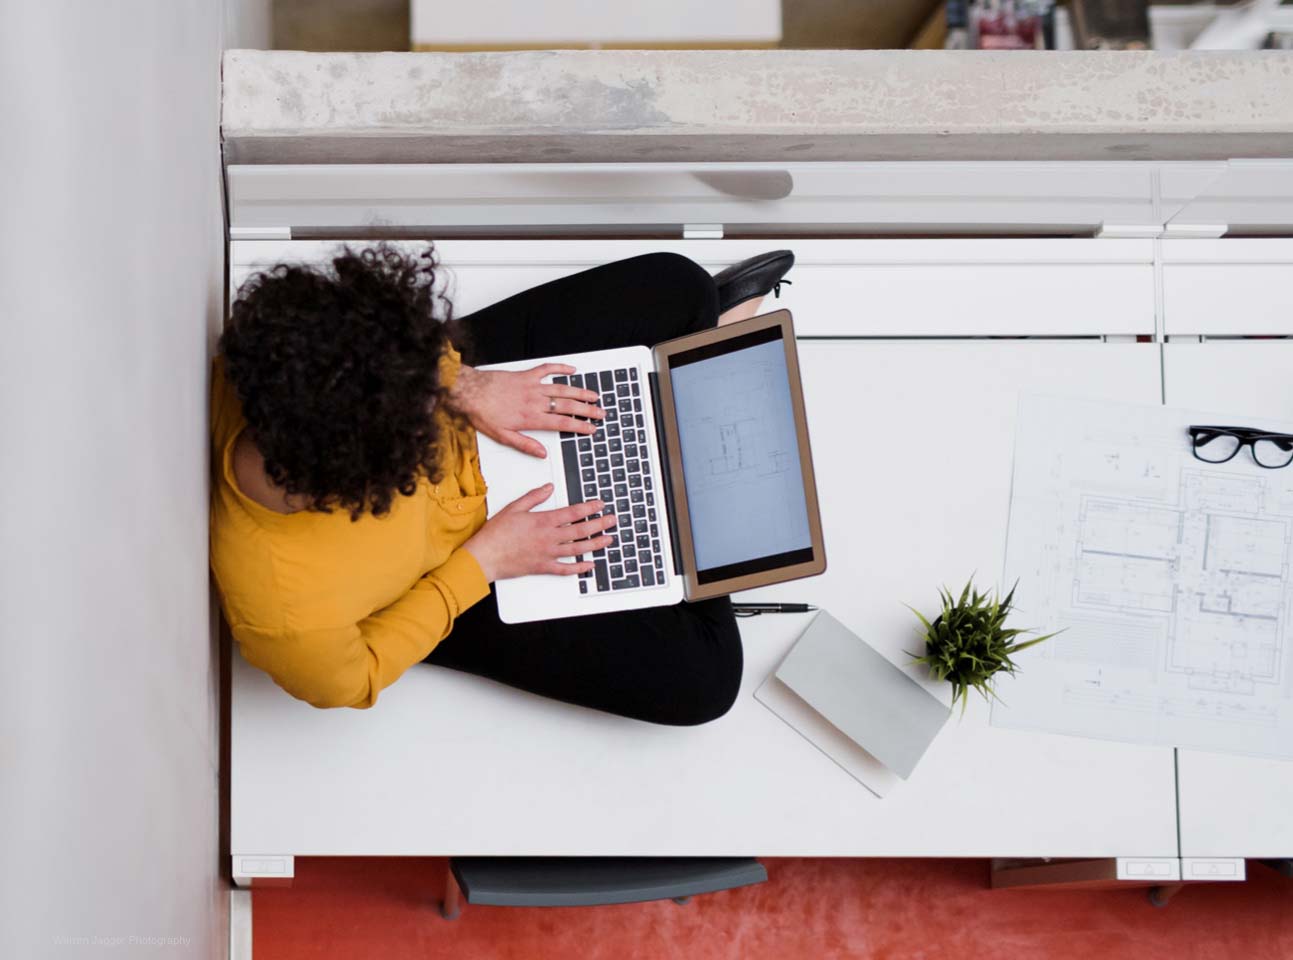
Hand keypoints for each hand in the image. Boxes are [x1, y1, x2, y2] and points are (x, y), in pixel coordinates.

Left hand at [450, 363, 603, 457]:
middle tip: (601, 412)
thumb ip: (524, 444)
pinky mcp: (525, 375)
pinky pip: (547, 369)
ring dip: (580, 391)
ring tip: (594, 395)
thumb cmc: (482, 413)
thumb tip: (542, 453)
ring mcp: (532, 386)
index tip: (591, 429)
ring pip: (562, 388)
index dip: (579, 427)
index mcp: (531, 418)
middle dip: (587, 410)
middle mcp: (535, 401)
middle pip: (568, 405)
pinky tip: (572, 370)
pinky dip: (560, 368)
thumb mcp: (502, 436)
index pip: (562, 423)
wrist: (469, 392)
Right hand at [462, 483, 616, 582]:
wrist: (485, 557)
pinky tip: (590, 565)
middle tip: (612, 520)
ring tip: (608, 539)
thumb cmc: (496, 534)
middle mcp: (549, 538)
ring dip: (596, 544)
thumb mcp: (514, 508)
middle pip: (581, 530)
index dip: (590, 508)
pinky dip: (579, 568)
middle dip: (600, 524)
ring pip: (578, 549)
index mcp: (543, 521)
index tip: (600, 505)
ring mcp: (548, 554)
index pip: (573, 513)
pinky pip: (566, 569)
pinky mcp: (543, 567)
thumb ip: (534, 497)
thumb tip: (548, 488)